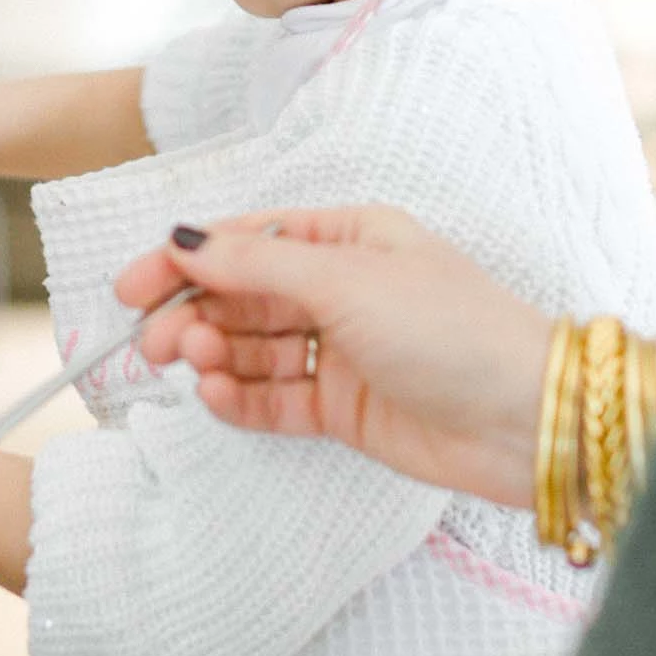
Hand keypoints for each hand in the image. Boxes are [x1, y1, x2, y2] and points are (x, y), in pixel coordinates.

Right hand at [116, 207, 549, 506]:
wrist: (524, 419)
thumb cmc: (453, 329)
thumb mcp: (347, 280)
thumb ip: (257, 264)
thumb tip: (184, 239)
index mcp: (350, 236)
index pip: (248, 239)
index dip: (186, 260)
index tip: (132, 287)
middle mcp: (343, 288)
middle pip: (243, 295)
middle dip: (194, 313)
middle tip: (154, 342)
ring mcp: (344, 350)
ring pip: (254, 348)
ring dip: (216, 354)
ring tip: (196, 364)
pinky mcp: (346, 408)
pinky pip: (275, 398)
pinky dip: (241, 398)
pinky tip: (217, 396)